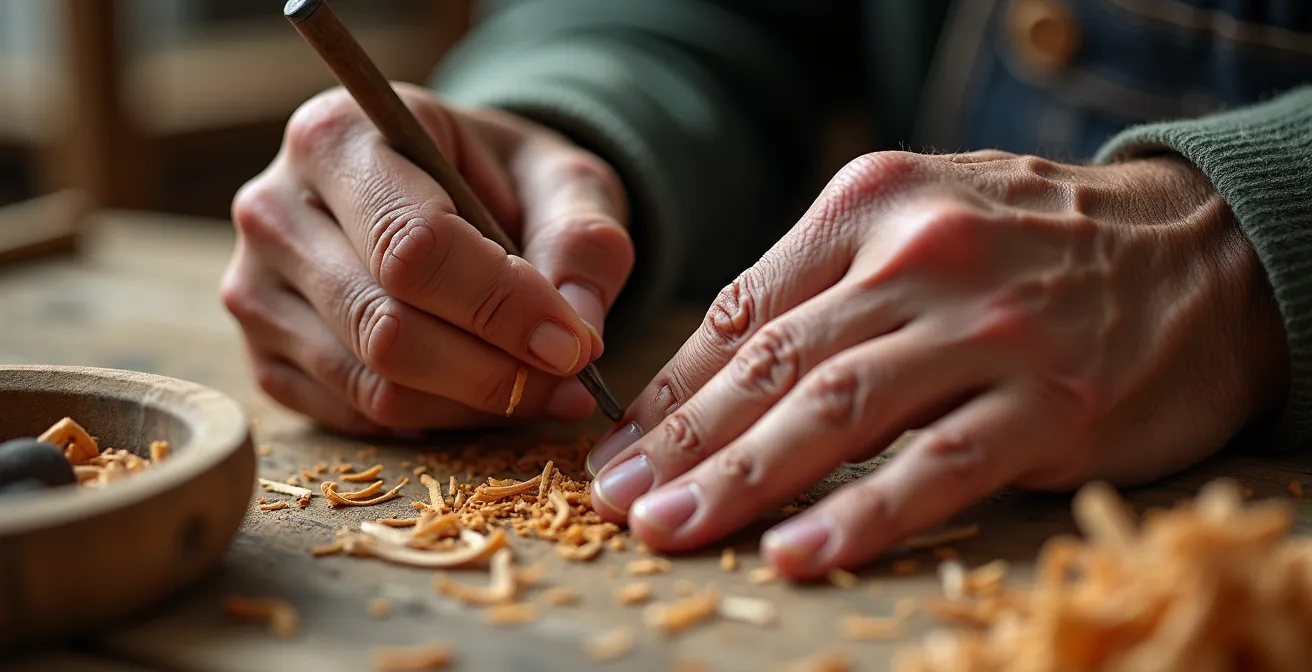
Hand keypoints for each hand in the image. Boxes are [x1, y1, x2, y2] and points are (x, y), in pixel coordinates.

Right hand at [220, 84, 631, 433]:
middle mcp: (274, 211)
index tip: (575, 344)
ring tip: (539, 391)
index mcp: (338, 136)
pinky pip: (353, 417)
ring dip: (471, 405)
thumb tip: (578, 328)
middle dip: (493, 369)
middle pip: (384, 325)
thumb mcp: (563, 182)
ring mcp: (255, 289)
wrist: (446, 193)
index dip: (501, 307)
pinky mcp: (263, 356)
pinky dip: (433, 422)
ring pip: (369, 384)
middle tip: (568, 382)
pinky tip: (480, 396)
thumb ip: (582, 241)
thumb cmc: (503, 180)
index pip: (412, 245)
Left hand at [586, 150, 1286, 577]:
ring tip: (672, 532)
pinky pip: (937, 466)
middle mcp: (920, 256)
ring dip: (742, 481)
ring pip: (837, 412)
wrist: (1200, 245)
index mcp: (870, 204)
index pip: (742, 310)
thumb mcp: (919, 219)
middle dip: (683, 443)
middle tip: (618, 503)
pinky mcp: (1053, 402)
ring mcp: (989, 329)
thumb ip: (821, 287)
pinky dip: (861, 514)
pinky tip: (797, 553)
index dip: (671, 391)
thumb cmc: (1032, 241)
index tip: (619, 452)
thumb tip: (707, 380)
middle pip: (773, 364)